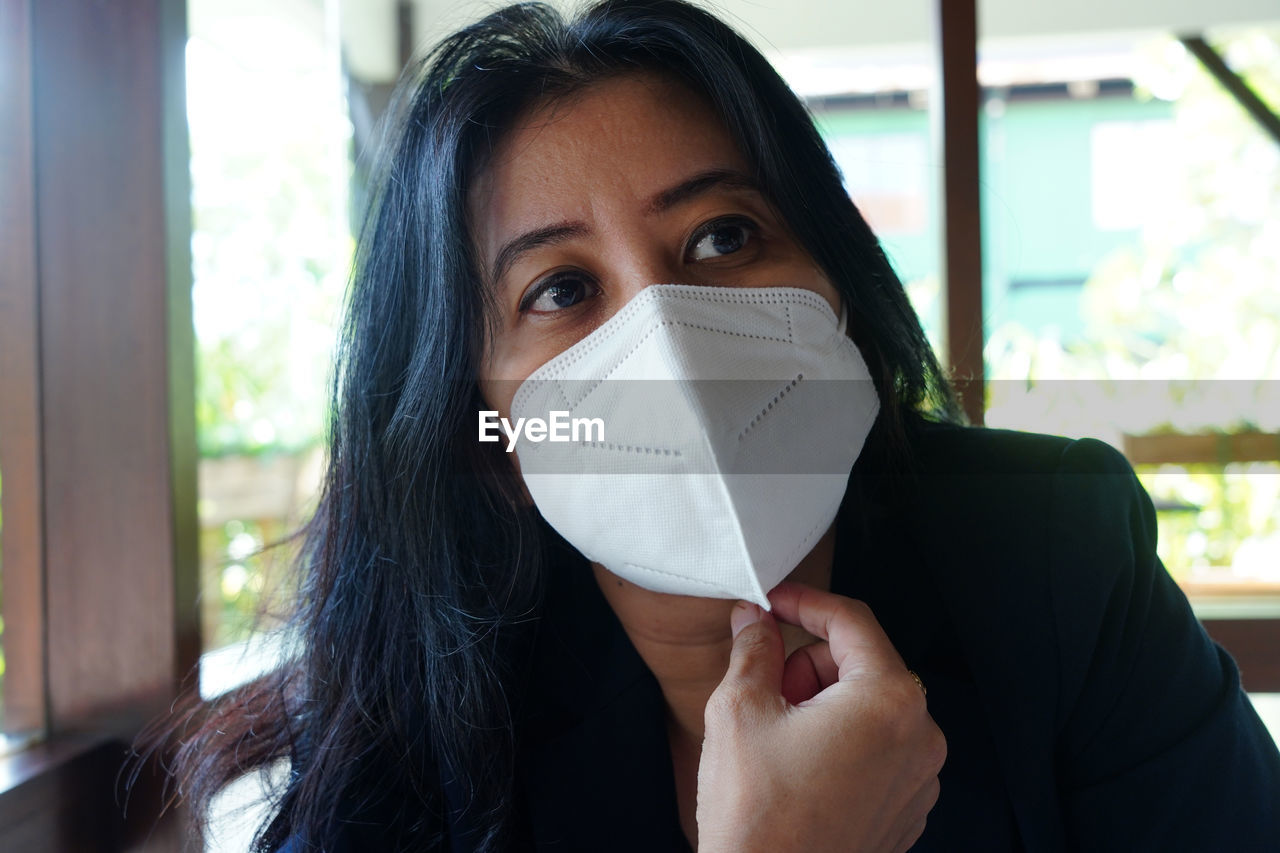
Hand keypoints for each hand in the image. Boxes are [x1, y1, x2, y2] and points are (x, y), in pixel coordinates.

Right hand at [696, 582, 945, 852]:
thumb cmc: (758, 818)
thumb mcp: (740, 710)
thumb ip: (753, 649)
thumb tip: (754, 619)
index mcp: (889, 701)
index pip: (852, 621)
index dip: (805, 602)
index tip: (773, 602)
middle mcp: (920, 737)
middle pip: (863, 664)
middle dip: (809, 666)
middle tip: (765, 690)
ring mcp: (918, 779)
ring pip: (869, 707)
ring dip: (823, 705)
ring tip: (777, 738)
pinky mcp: (906, 810)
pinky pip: (877, 750)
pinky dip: (840, 742)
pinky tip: (797, 767)